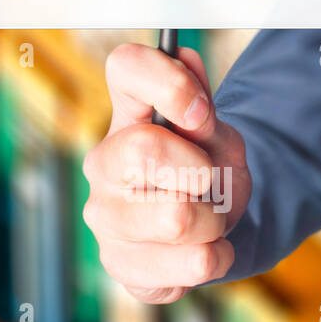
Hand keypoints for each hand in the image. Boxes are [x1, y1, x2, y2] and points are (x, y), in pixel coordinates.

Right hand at [83, 43, 250, 303]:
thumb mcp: (216, 136)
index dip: (169, 84)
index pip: (125, 68)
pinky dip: (218, 257)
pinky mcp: (120, 264)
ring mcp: (104, 217)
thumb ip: (202, 103)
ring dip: (215, 220)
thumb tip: (185, 57)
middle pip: (144, 148)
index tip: (201, 115)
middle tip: (209, 183)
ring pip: (176, 217)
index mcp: (125, 117)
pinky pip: (191, 264)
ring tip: (209, 220)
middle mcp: (102, 164)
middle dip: (200, 170)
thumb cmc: (205, 175)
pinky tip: (204, 250)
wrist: (209, 233)